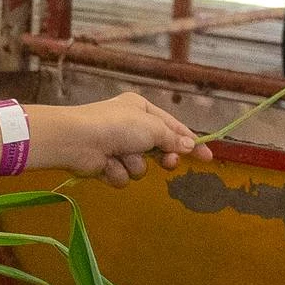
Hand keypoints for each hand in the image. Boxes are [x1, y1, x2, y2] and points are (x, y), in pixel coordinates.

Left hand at [30, 93, 212, 187]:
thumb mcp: (152, 128)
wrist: (77, 140)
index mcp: (140, 109)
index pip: (172, 126)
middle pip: (158, 148)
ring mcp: (116, 146)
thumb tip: (189, 145)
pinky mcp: (105, 164)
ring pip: (140, 166)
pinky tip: (106, 165)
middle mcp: (129, 126)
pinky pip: (122, 175)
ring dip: (133, 165)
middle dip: (161, 157)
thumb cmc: (117, 126)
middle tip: (168, 163)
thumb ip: (172, 138)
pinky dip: (116, 172)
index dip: (190, 142)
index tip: (207, 158)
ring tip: (121, 157)